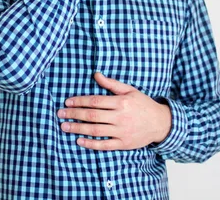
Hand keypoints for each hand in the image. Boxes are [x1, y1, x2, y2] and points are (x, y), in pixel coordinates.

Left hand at [57, 72, 171, 150]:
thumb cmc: (143, 104)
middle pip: (92, 116)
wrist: (160, 123)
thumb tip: (96, 75)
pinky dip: (90, 144)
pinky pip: (104, 145)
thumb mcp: (129, 90)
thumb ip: (112, 84)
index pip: (95, 101)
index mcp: (121, 102)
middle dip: (74, 114)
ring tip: (64, 126)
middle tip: (60, 114)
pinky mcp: (123, 144)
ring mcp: (121, 131)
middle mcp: (120, 117)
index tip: (67, 102)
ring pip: (95, 130)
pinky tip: (79, 141)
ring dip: (78, 129)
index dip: (80, 101)